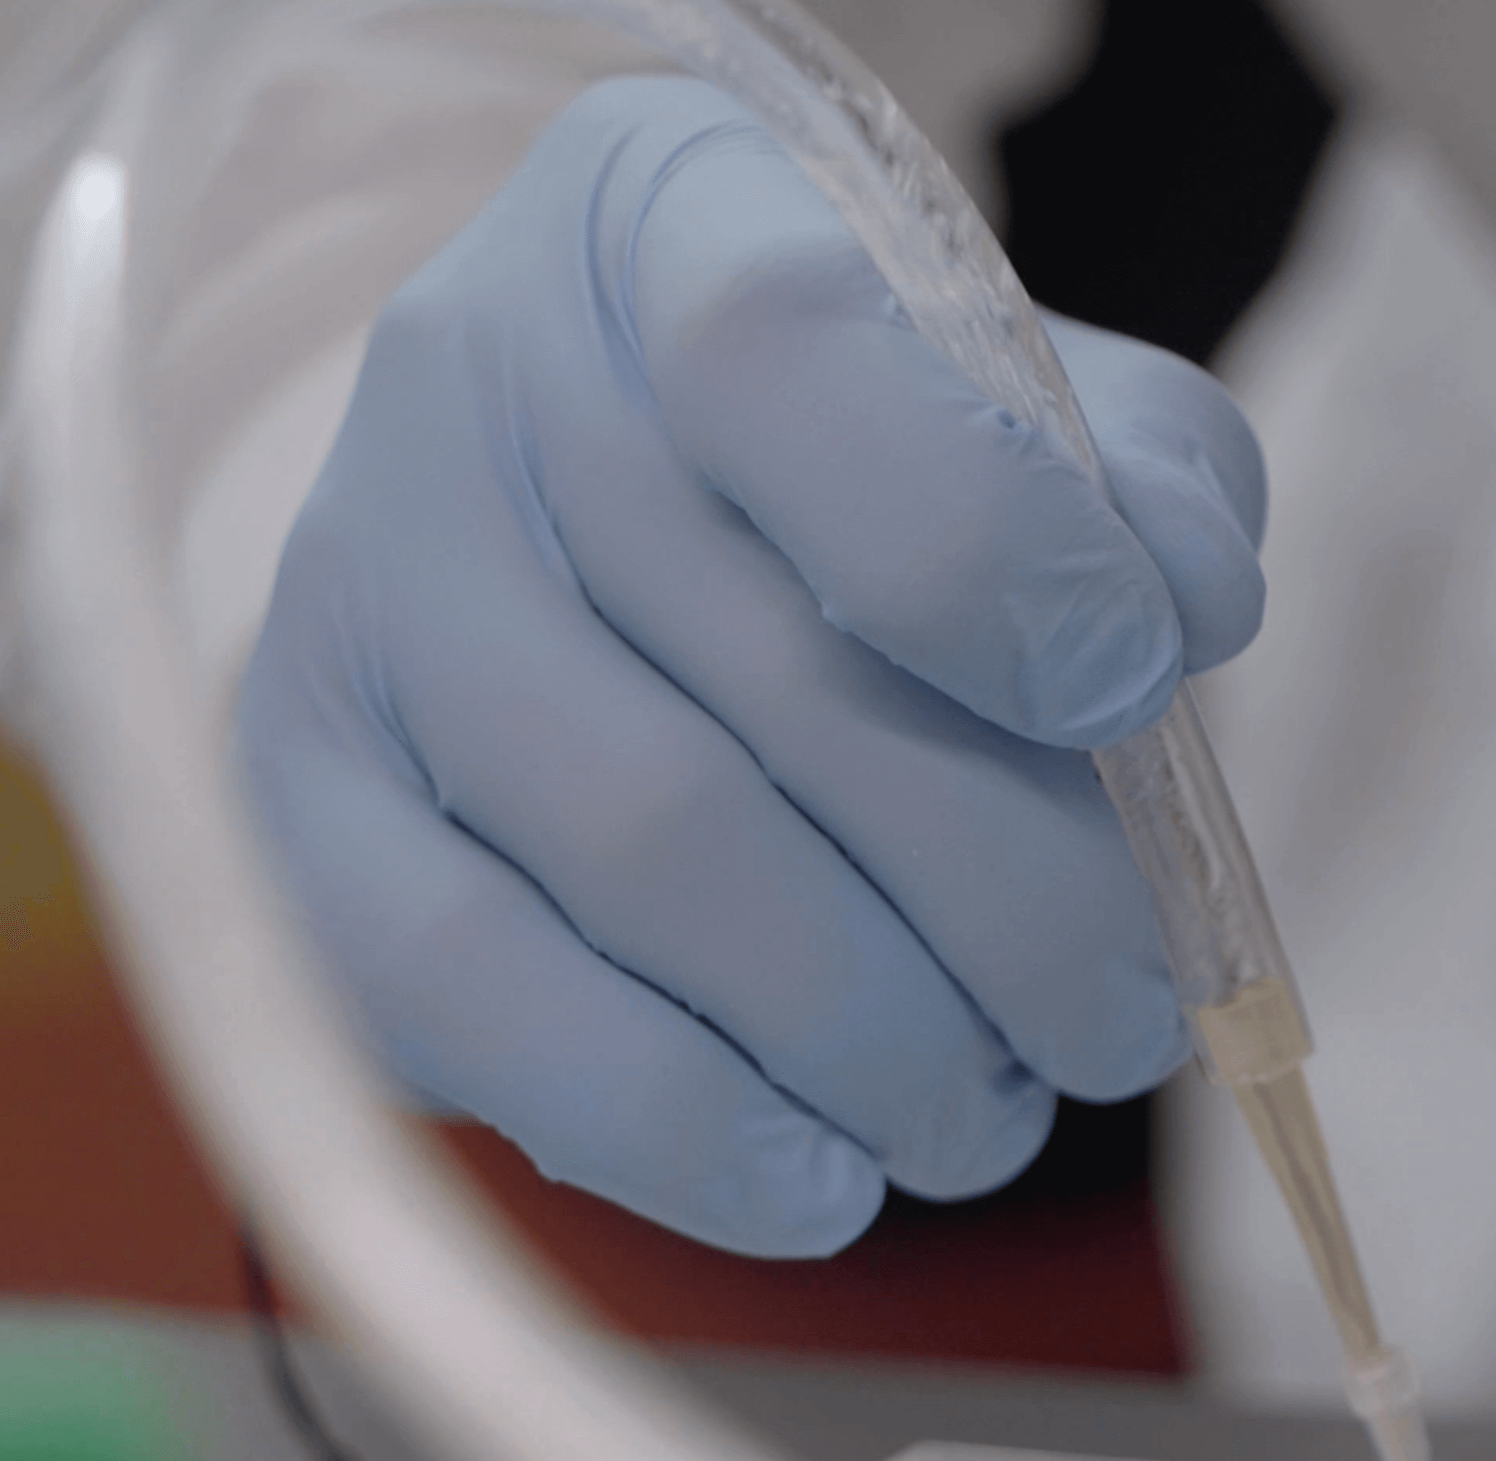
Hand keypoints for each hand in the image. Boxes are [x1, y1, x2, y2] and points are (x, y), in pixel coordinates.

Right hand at [236, 76, 1265, 1256]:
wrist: (584, 519)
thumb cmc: (849, 470)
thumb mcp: (1026, 408)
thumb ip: (1139, 478)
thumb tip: (1180, 611)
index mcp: (672, 232)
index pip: (799, 359)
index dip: (997, 552)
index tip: (1138, 692)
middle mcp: (478, 391)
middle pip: (777, 681)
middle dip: (1016, 902)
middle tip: (1121, 1015)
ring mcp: (363, 600)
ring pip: (659, 856)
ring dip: (883, 1037)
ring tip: (994, 1104)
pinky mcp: (302, 805)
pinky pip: (474, 998)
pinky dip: (682, 1126)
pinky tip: (822, 1179)